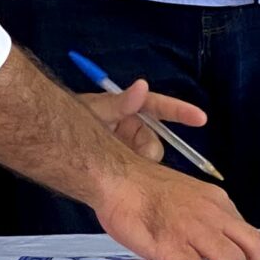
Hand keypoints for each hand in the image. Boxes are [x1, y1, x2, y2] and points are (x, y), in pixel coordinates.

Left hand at [80, 77, 207, 164]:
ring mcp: (129, 146)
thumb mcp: (96, 109)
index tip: (201, 119)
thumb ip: (120, 102)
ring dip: (136, 164)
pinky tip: (117, 174)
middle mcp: (134, 127)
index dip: (182, 112)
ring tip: (114, 161)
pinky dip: (132, 174)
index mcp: (132, 109)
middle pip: (154, 142)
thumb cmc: (75, 117)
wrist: (57, 141)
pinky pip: (138, 170)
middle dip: (147, 151)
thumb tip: (142, 85)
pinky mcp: (124, 162)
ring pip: (147, 160)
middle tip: (133, 155)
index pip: (161, 107)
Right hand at [90, 156, 259, 259]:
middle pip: (256, 248)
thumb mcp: (186, 197)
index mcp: (217, 203)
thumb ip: (202, 220)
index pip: (253, 235)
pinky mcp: (172, 245)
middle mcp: (212, 214)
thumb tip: (209, 248)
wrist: (115, 178)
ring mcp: (193, 229)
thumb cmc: (141, 188)